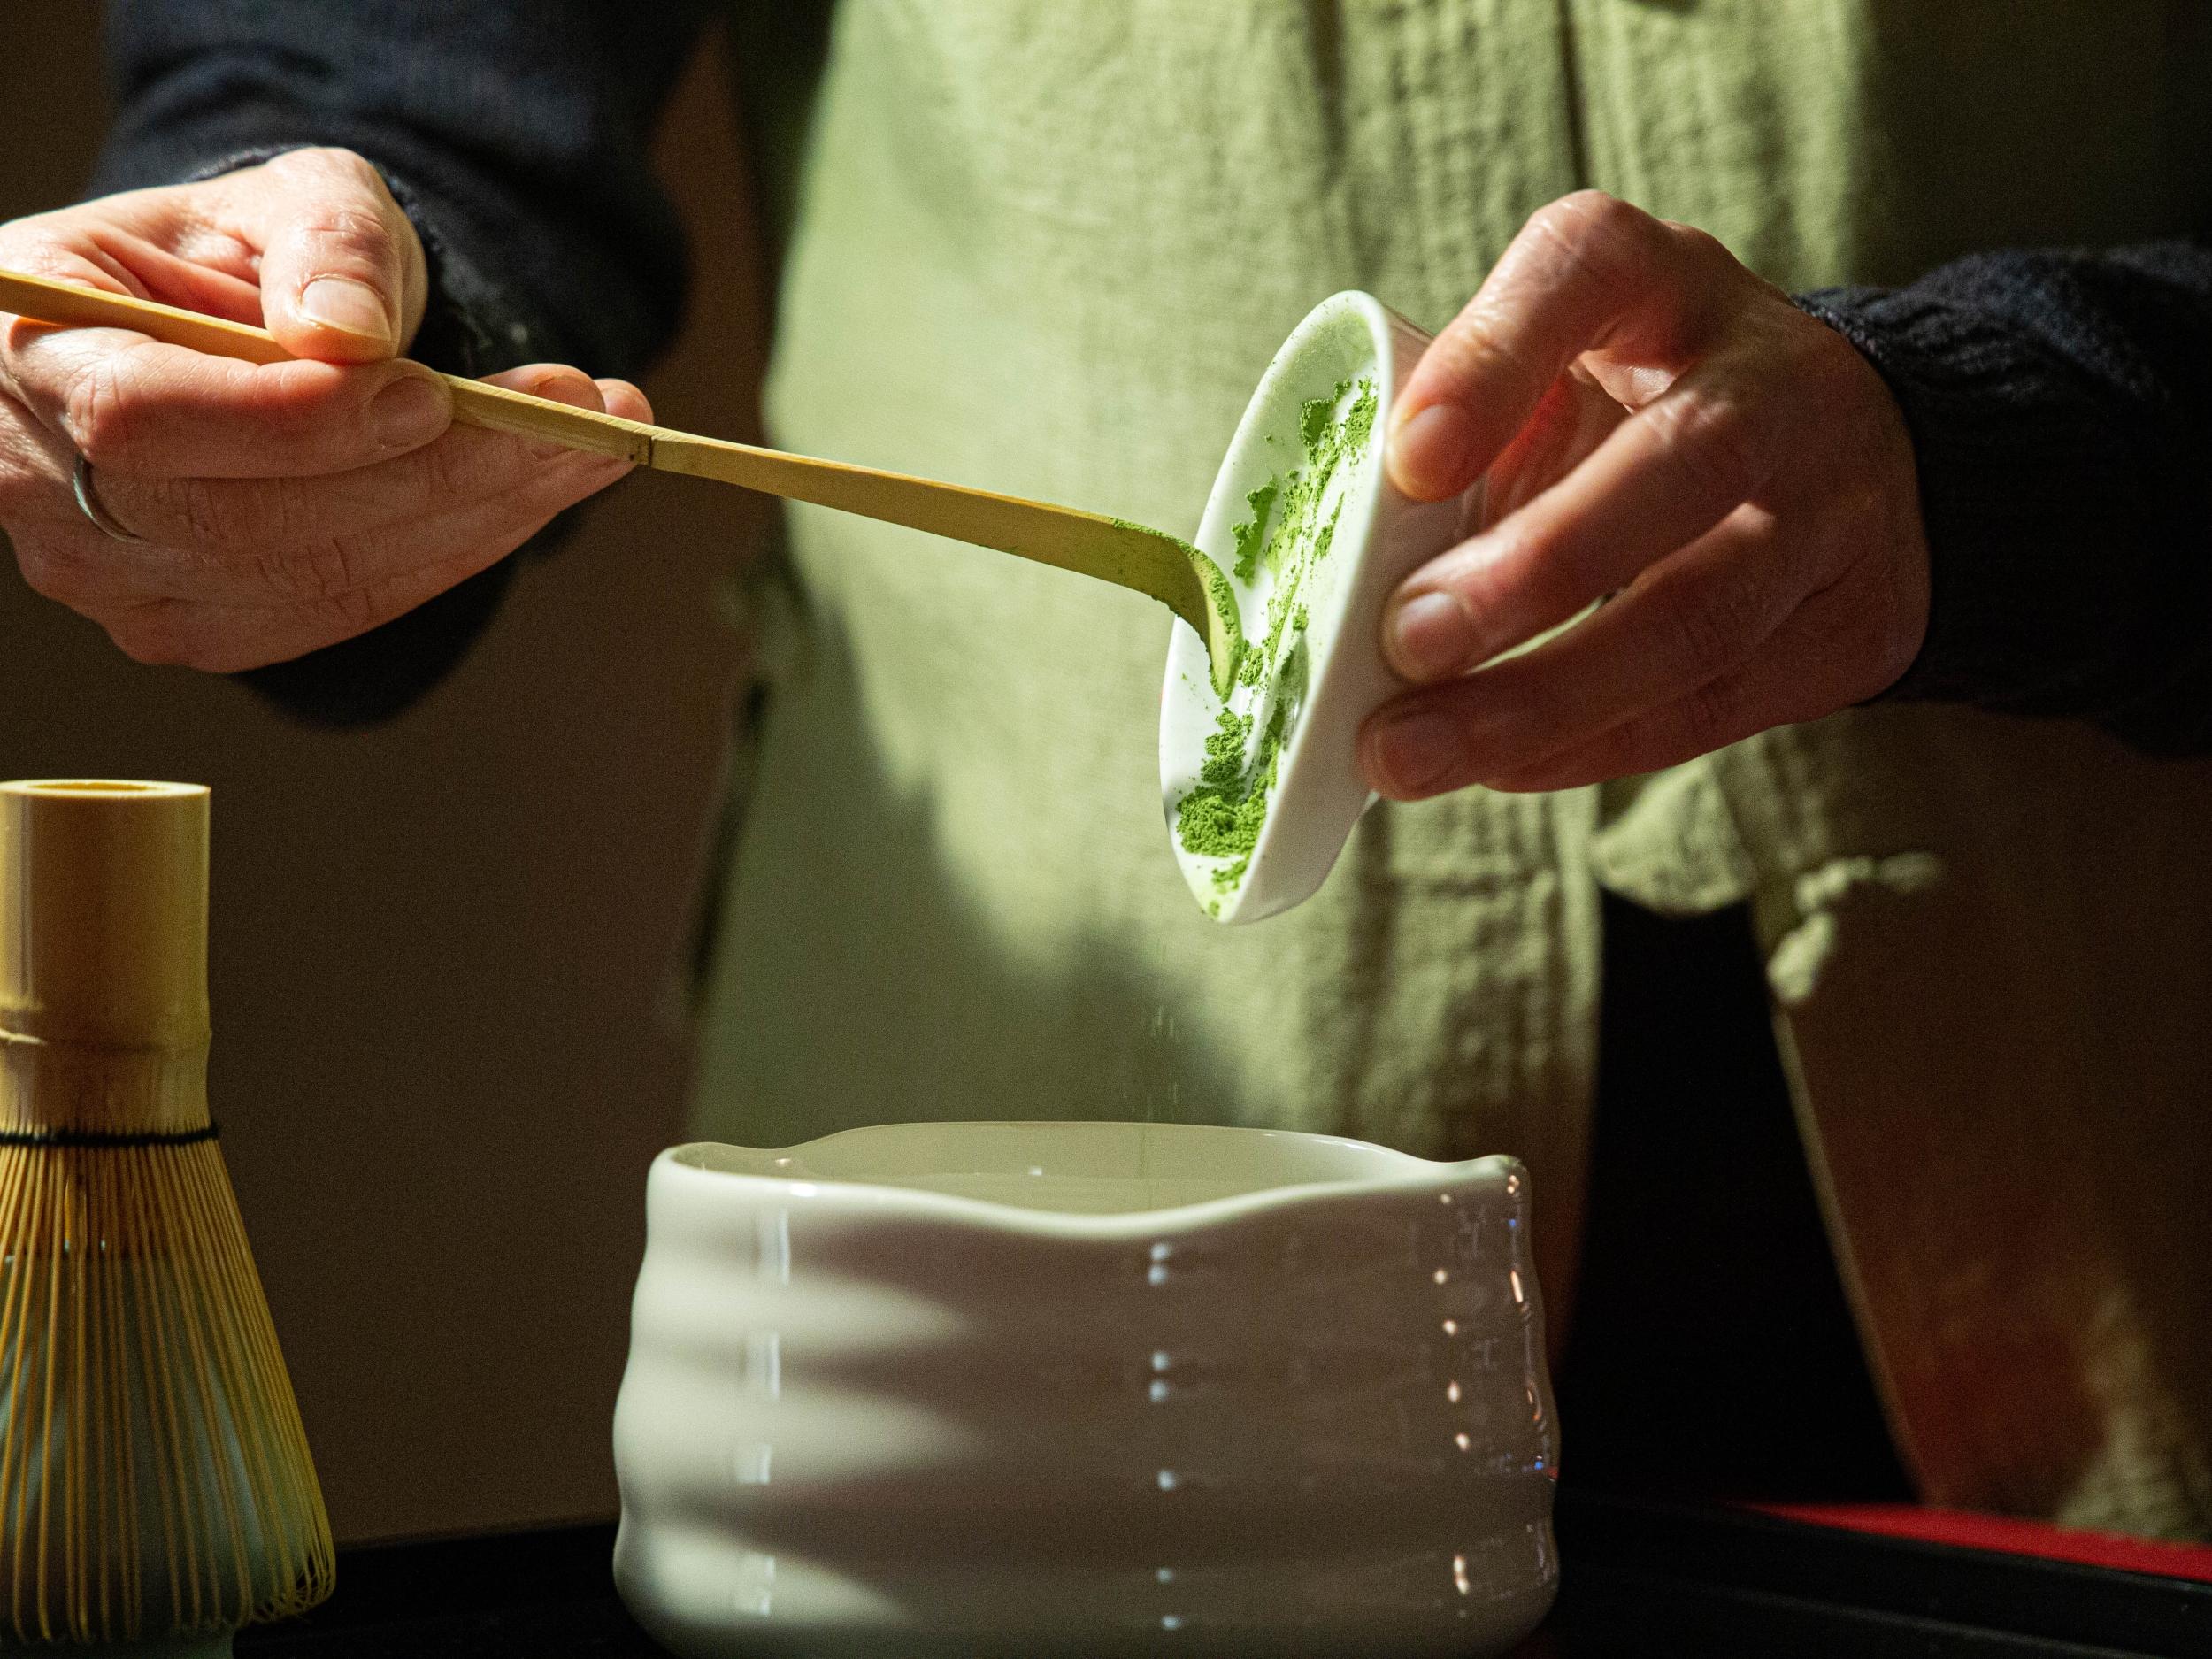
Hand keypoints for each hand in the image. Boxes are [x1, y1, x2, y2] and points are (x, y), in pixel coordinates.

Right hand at [0, 147, 647, 671]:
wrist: (239, 331)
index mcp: (34, 351)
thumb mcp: (291, 201)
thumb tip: (349, 337)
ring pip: (315, 577)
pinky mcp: (210, 628)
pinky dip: (460, 550)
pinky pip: (346, 608)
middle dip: (439, 472)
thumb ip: (324, 247)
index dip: (294, 420)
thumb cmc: (246, 257)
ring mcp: (125, 581)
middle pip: (248, 521)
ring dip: (480, 515)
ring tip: (597, 443)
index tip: (432, 391)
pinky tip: (541, 489)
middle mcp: (50, 489)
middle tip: (585, 415)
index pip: (143, 421)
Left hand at [1358, 191, 1928, 797]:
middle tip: (1405, 642)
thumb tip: (1332, 569)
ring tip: (1409, 751)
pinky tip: (1497, 767)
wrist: (1846, 459)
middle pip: (1680, 464)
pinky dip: (1592, 747)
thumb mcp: (1560, 370)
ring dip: (1544, 698)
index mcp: (1665, 281)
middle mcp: (1772, 378)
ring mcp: (1834, 505)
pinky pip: (1717, 704)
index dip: (1495, 361)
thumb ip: (1463, 436)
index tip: (1407, 461)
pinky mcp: (1855, 623)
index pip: (1590, 267)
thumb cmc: (1638, 410)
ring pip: (1702, 614)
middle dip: (1535, 568)